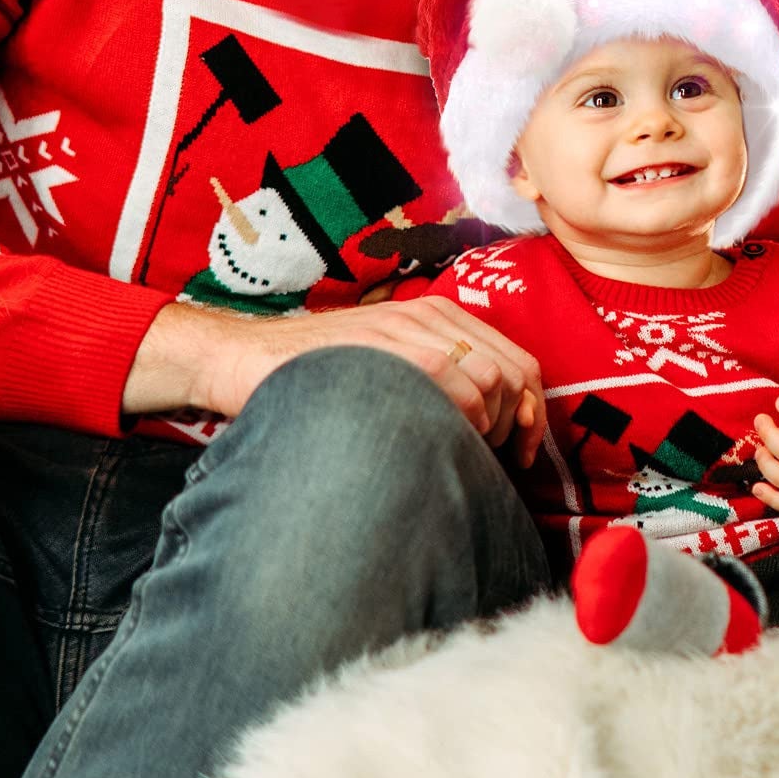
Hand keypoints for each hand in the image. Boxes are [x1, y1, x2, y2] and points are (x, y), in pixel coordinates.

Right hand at [145, 295, 546, 467]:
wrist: (247, 358)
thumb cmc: (318, 375)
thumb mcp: (387, 365)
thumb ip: (436, 380)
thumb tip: (488, 425)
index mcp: (437, 315)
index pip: (517, 359)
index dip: (532, 411)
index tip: (521, 452)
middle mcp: (429, 314)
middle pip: (513, 371)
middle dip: (519, 424)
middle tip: (500, 463)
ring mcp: (406, 328)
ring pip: (489, 378)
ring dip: (489, 428)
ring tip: (465, 455)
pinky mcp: (384, 346)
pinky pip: (448, 380)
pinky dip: (459, 418)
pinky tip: (439, 441)